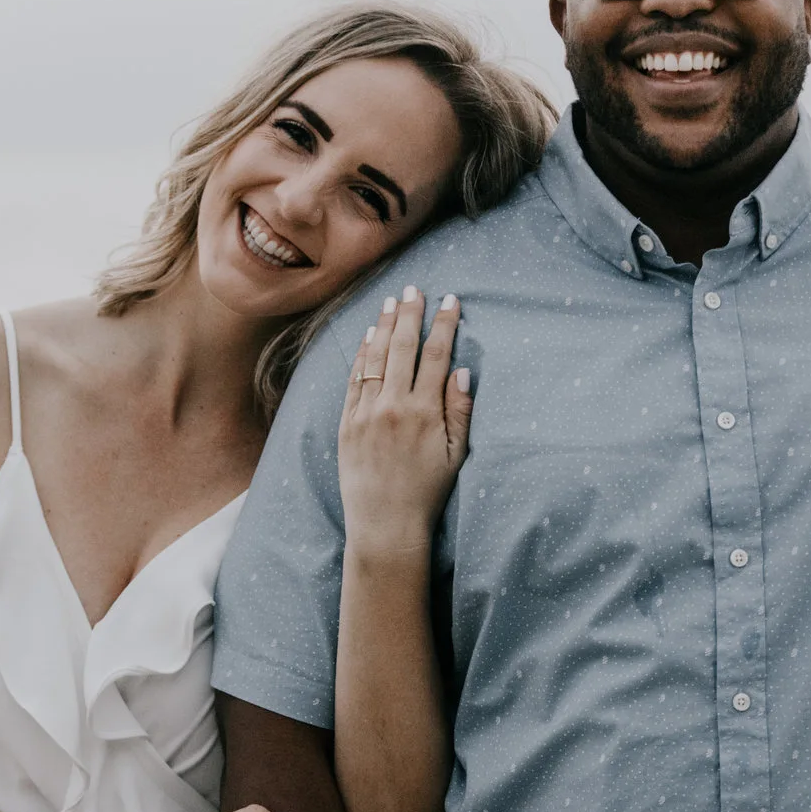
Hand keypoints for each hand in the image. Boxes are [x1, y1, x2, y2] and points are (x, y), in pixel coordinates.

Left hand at [339, 287, 470, 560]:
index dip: (445, 325)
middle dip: (411, 314)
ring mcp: (366, 412)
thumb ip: (460, 410)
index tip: (451, 301)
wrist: (385, 523)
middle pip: (403, 347)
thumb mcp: (455, 454)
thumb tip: (464, 371)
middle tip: (415, 288)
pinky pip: (354, 379)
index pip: (437, 356)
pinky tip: (368, 336)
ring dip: (384, 326)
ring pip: (375, 358)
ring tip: (391, 302)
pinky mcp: (346, 422)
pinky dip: (361, 354)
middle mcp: (393, 406)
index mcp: (424, 412)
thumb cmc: (427, 491)